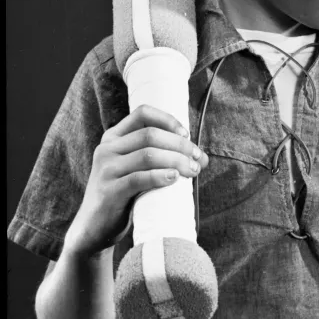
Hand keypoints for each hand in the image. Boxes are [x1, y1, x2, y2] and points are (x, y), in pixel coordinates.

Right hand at [63, 105, 208, 258]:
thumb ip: (161, 157)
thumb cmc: (125, 195)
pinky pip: (139, 178)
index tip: (187, 134)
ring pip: (148, 154)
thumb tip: (202, 158)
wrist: (95, 227)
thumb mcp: (137, 169)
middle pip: (150, 135)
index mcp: (114, 137)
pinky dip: (161, 176)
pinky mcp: (109, 191)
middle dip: (180, 145)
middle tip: (198, 159)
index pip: (142, 113)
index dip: (168, 120)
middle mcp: (107, 149)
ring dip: (177, 161)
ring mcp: (106, 169)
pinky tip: (174, 179)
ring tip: (192, 171)